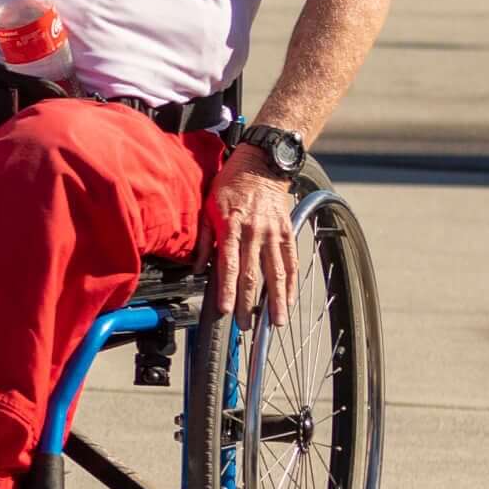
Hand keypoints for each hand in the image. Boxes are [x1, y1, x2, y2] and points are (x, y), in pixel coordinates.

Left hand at [208, 151, 298, 315]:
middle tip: (247, 326)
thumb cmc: (230, 184)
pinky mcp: (288, 232)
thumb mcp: (208, 206)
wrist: (262, 163)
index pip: (229, 264)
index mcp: (231, 226)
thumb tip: (197, 268)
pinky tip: (290, 299)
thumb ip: (204, 239)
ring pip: (276, 272)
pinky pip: (292, 261)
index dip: (227, 289)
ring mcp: (273, 233)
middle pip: (253, 273)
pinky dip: (292, 283)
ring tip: (276, 322)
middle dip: (250, 303)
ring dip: (277, 300)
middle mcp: (254, 232)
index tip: (226, 310)